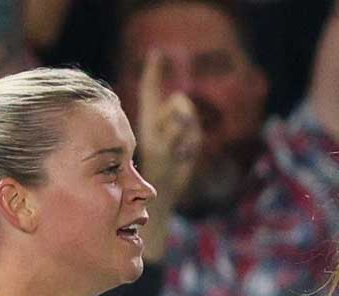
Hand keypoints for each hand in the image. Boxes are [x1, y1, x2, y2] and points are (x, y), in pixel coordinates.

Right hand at [136, 48, 200, 205]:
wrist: (161, 199)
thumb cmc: (173, 168)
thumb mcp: (181, 138)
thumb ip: (182, 116)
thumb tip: (180, 98)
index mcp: (147, 123)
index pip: (150, 92)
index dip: (153, 72)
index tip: (157, 53)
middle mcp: (146, 128)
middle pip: (177, 102)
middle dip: (186, 117)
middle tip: (180, 143)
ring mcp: (154, 138)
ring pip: (183, 115)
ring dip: (192, 133)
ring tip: (182, 153)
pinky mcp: (162, 150)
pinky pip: (186, 132)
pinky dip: (191, 143)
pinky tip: (183, 158)